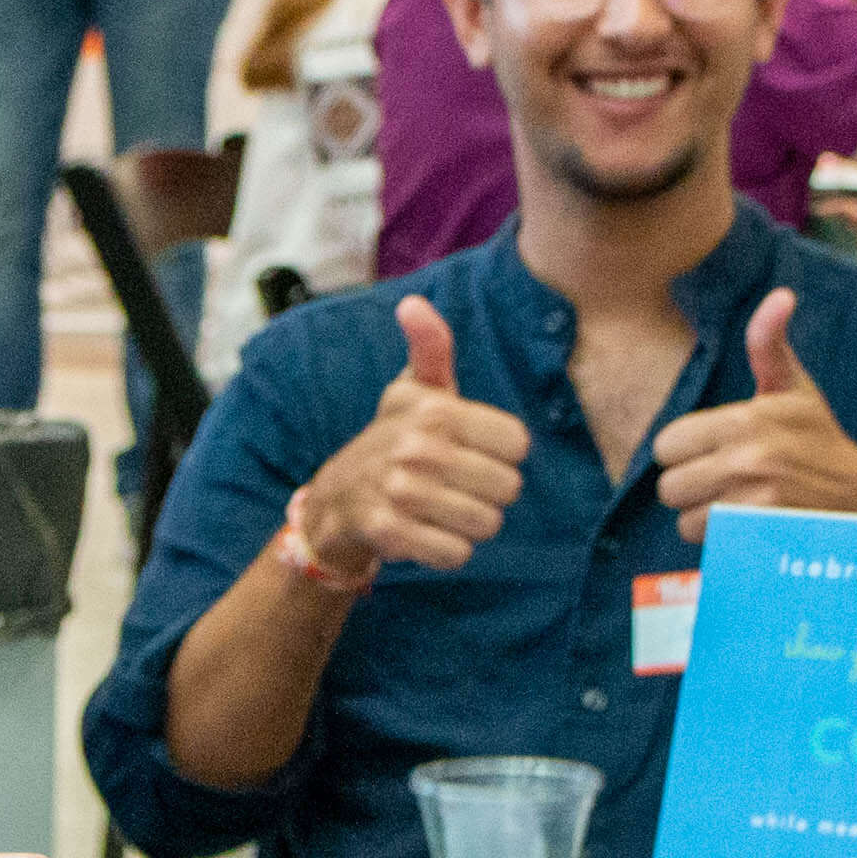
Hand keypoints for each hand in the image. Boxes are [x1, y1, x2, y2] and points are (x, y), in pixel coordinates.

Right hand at [294, 295, 531, 577]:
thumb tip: (412, 303)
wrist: (338, 497)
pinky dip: (449, 551)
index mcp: (435, 410)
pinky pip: (456, 554)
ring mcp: (400, 491)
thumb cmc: (394, 439)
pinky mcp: (388, 532)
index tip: (476, 452)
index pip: (518, 444)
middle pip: (508, 488)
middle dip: (491, 494)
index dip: (503, 454)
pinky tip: (428, 533)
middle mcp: (417, 447)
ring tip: (445, 510)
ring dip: (471, 524)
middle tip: (459, 486)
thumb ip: (430, 348)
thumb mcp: (413, 391)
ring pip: (486, 523)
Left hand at [651, 290, 856, 543]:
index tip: (712, 452)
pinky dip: (722, 541)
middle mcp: (749, 458)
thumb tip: (781, 295)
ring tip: (739, 504)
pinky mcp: (763, 536)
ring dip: (705, 519)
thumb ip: (769, 345)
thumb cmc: (819, 442)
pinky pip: (710, 544)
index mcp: (746, 419)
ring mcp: (755, 501)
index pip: (666, 445)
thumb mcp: (794, 390)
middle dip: (691, 489)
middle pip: (668, 487)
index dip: (683, 453)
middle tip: (725, 482)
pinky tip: (749, 526)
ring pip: (685, 520)